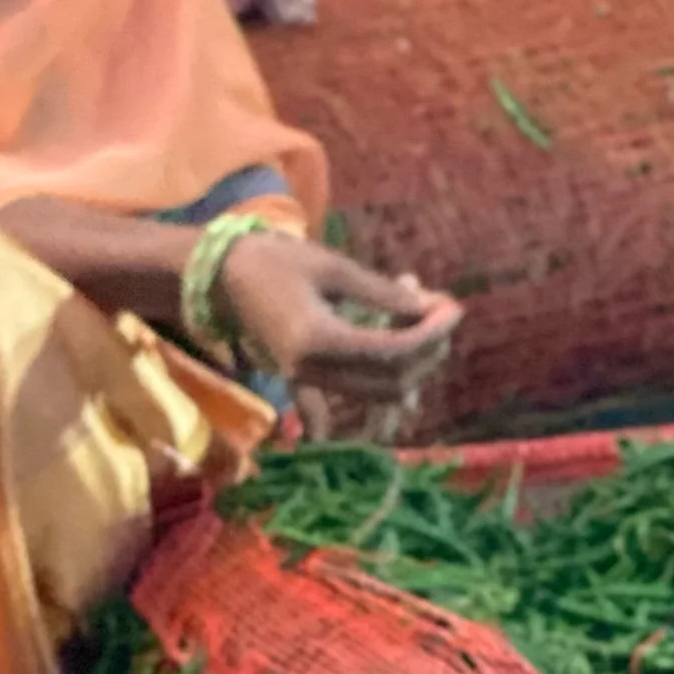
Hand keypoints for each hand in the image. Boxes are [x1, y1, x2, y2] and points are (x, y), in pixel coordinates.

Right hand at [218, 234, 461, 404]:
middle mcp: (311, 370)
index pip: (393, 351)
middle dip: (426, 350)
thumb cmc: (274, 260)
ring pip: (374, 394)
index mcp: (319, 338)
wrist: (220, 276)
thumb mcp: (333, 266)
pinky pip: (331, 412)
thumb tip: (432, 309)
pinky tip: (390, 412)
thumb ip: (383, 293)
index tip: (454, 308)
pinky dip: (360, 413)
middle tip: (440, 313)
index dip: (431, 333)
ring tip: (419, 330)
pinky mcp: (297, 382)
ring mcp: (302, 381)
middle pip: (390, 380)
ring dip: (407, 370)